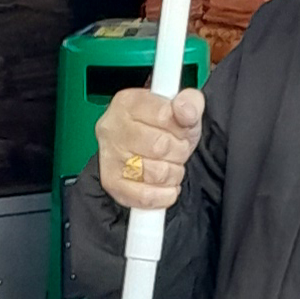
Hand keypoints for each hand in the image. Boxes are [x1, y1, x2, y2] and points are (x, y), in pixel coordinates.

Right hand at [96, 86, 204, 211]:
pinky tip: (165, 186)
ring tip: (169, 166)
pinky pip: (144, 196)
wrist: (149, 150)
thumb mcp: (183, 109)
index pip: (164, 116)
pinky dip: (163, 195)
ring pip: (155, 173)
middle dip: (178, 152)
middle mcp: (112, 127)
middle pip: (159, 146)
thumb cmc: (163, 129)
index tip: (180, 130)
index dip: (181, 128)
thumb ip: (190, 103)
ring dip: (173, 174)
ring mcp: (109, 156)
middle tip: (177, 150)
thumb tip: (185, 110)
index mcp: (128, 102)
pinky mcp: (111, 183)